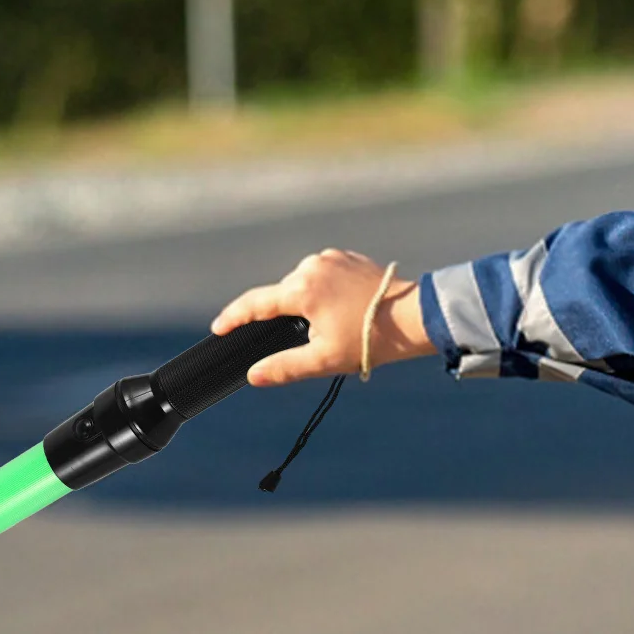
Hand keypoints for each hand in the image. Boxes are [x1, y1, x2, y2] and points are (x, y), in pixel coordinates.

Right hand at [211, 249, 433, 385]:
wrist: (414, 317)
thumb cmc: (371, 340)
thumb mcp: (324, 360)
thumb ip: (284, 367)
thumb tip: (253, 375)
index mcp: (302, 289)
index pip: (255, 303)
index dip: (234, 318)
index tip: (219, 329)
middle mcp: (312, 266)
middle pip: (281, 295)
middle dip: (282, 317)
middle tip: (304, 341)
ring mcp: (331, 258)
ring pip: (301, 284)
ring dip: (304, 304)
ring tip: (329, 328)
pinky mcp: (347, 257)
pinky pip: (322, 276)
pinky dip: (321, 293)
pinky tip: (338, 311)